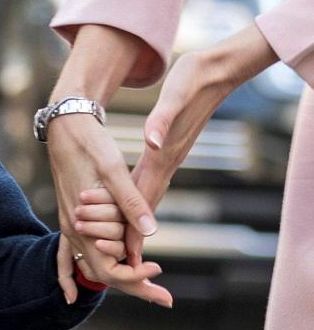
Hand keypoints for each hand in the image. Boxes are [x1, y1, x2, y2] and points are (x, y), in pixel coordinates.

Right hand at [48, 114, 170, 306]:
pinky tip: (72, 292)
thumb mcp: (113, 169)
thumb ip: (130, 202)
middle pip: (102, 274)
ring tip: (149, 288)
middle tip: (166, 298)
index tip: (159, 270)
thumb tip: (151, 232)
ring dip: (118, 279)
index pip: (108, 269)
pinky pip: (65, 255)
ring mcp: (69, 225)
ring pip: (91, 265)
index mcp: (83, 223)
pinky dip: (69, 275)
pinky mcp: (70, 216)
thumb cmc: (91, 145)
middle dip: (134, 287)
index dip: (135, 277)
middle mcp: (73, 230)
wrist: (65, 126)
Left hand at [124, 23, 276, 260]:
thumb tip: (152, 142)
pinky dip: (137, 197)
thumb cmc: (192, 79)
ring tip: (116, 241)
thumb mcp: (175, 96)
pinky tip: (126, 203)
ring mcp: (170, 155)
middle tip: (115, 260)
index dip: (133, 227)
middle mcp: (168, 159)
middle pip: (145, 204)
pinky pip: (150, 179)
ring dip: (131, 217)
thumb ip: (162, 121)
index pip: (145, 197)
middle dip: (130, 233)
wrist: (214, 69)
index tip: (126, 256)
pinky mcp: (169, 148)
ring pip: (148, 194)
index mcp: (165, 152)